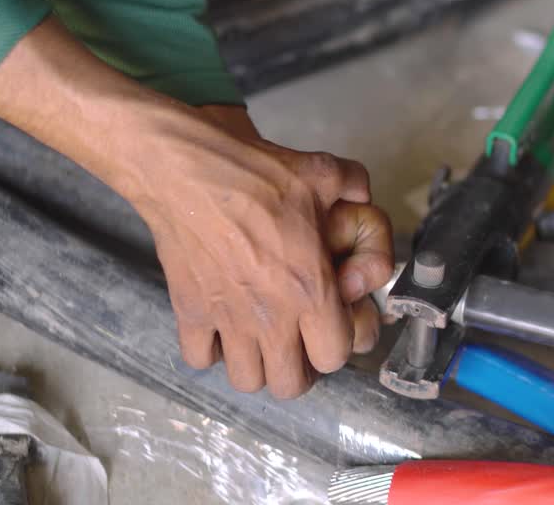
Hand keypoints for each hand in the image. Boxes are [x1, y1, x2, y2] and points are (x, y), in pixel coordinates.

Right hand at [144, 105, 394, 396]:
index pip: (335, 356)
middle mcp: (271, 316)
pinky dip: (211, 349)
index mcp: (311, 290)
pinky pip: (199, 358)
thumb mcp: (324, 172)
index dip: (340, 343)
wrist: (190, 168)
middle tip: (299, 340)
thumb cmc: (257, 173)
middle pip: (291, 384)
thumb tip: (364, 198)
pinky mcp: (189, 312)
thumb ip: (354, 187)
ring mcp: (227, 319)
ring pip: (246, 380)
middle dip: (301, 367)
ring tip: (261, 338)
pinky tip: (221, 324)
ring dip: (257, 364)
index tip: (333, 324)